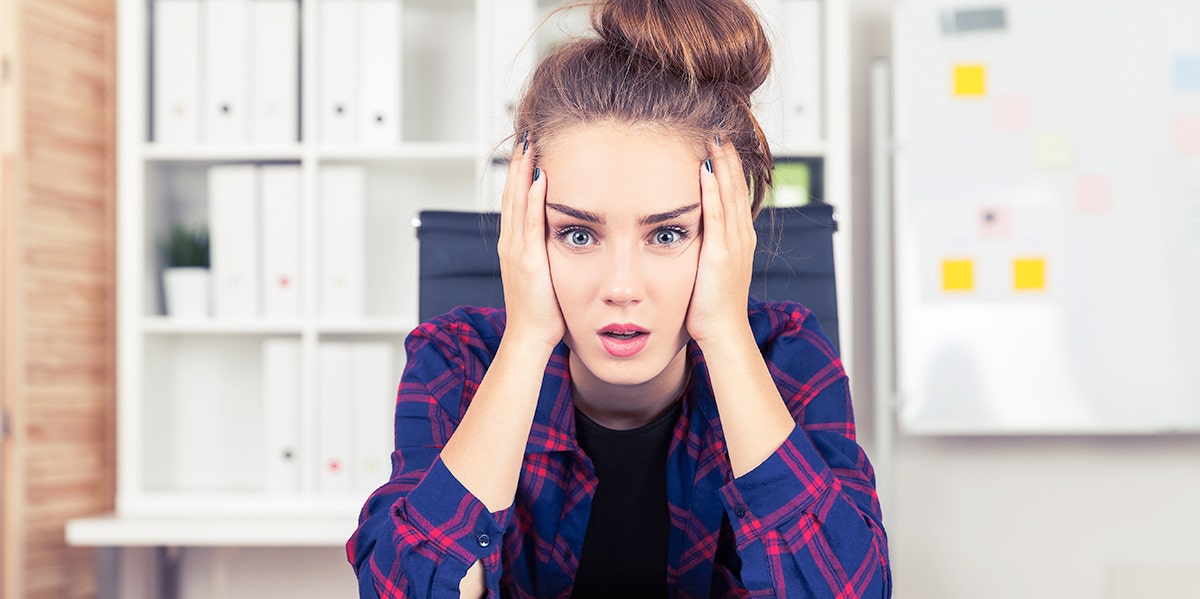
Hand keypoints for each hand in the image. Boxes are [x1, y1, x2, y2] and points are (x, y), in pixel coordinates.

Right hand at [497, 133, 564, 347]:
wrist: (529, 338)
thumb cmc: (542, 311)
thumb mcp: (545, 273)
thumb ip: (549, 252)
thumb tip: (566, 236)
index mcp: (514, 245)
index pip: (514, 200)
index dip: (518, 173)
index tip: (527, 148)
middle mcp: (511, 243)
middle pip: (511, 193)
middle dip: (517, 163)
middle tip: (525, 134)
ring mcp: (516, 251)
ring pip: (517, 202)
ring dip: (522, 171)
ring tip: (529, 144)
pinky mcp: (528, 261)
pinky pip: (530, 223)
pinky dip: (532, 198)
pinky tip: (539, 177)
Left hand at [686, 138, 755, 345]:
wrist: (723, 332)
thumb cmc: (711, 307)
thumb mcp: (712, 270)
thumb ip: (707, 249)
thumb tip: (694, 234)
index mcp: (740, 240)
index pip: (736, 195)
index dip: (730, 168)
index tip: (721, 145)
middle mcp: (742, 237)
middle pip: (736, 188)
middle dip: (729, 158)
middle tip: (719, 130)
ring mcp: (734, 244)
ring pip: (729, 195)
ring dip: (722, 165)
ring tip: (715, 139)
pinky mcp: (720, 253)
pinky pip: (716, 214)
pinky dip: (712, 190)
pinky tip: (705, 169)